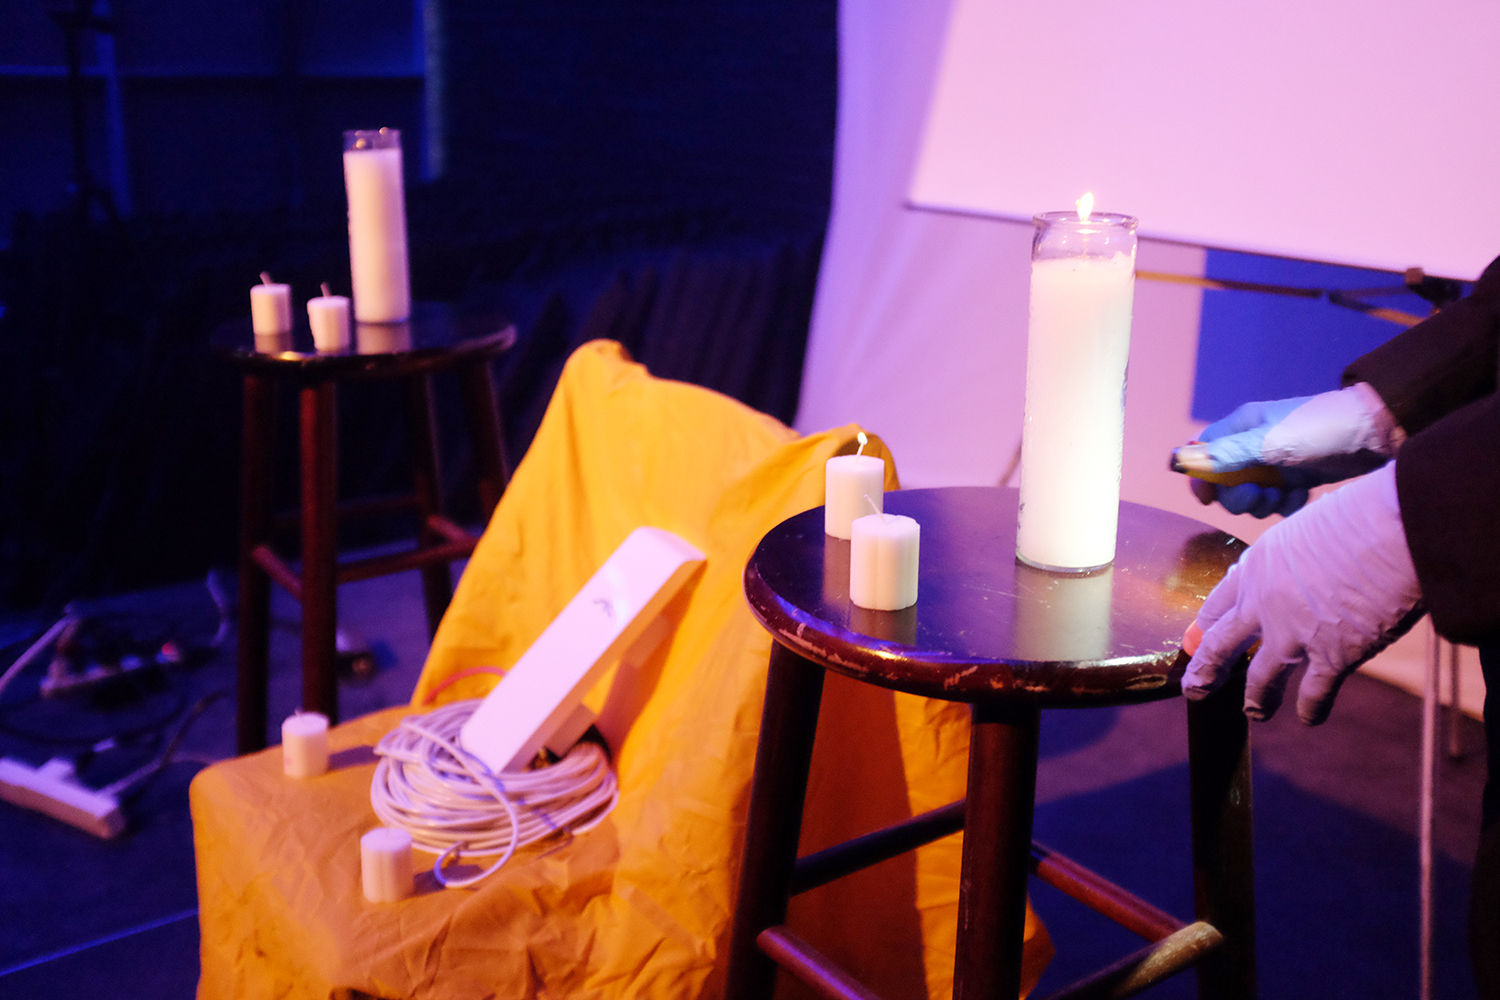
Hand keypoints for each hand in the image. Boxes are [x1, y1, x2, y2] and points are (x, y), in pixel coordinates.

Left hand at [1181, 462, 1422, 724]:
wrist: (1394, 531)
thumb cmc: (1360, 515)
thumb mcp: (1306, 526)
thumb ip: (1293, 556)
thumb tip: (1299, 565)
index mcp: (1257, 566)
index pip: (1218, 602)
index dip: (1204, 626)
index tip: (1194, 641)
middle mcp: (1265, 604)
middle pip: (1222, 645)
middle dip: (1206, 670)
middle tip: (1195, 689)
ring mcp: (1293, 634)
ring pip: (1260, 678)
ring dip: (1256, 699)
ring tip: (1253, 713)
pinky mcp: (1331, 657)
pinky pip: (1313, 693)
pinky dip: (1310, 708)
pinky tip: (1309, 717)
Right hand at [1182, 384, 1400, 517]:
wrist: (1378, 433)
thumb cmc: (1321, 429)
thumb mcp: (1271, 443)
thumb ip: (1226, 455)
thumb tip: (1180, 460)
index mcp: (1241, 427)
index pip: (1203, 453)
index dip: (1200, 477)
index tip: (1209, 498)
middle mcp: (1253, 445)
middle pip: (1225, 482)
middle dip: (1239, 496)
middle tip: (1261, 495)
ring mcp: (1276, 463)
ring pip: (1251, 496)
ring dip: (1266, 503)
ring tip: (1290, 494)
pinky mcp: (1297, 478)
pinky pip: (1278, 502)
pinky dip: (1287, 505)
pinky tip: (1303, 497)